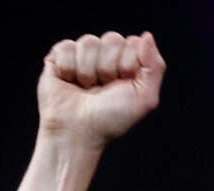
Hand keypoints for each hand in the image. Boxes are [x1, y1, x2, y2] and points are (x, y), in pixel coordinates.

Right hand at [37, 31, 166, 150]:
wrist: (78, 132)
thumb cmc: (111, 119)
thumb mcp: (144, 98)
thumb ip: (154, 66)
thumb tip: (147, 36)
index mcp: (127, 62)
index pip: (133, 42)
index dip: (128, 65)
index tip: (122, 85)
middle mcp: (106, 56)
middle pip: (112, 39)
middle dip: (108, 68)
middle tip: (103, 88)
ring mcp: (82, 55)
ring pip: (89, 42)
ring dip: (88, 71)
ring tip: (86, 87)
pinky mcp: (59, 57)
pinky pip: (67, 47)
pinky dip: (69, 69)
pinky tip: (70, 82)